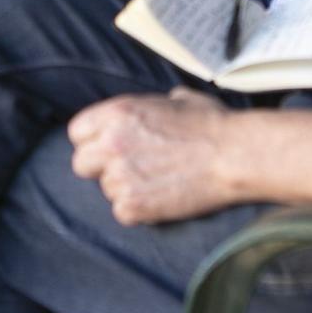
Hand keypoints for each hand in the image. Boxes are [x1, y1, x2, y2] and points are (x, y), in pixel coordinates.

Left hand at [68, 88, 239, 225]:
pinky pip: (122, 212)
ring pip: (105, 189)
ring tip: (157, 183)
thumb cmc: (212, 124)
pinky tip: (160, 199)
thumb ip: (152, 106)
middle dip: (101, 168)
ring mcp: (120, 176)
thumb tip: (158, 108)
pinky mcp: (133, 205)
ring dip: (126, 189)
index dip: (94, 141)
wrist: (234, 155)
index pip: (78, 132)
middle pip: (81, 164)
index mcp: (117, 113)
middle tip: (131, 169)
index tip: (110, 147)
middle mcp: (111, 143)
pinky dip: (139, 211)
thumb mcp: (177, 99)